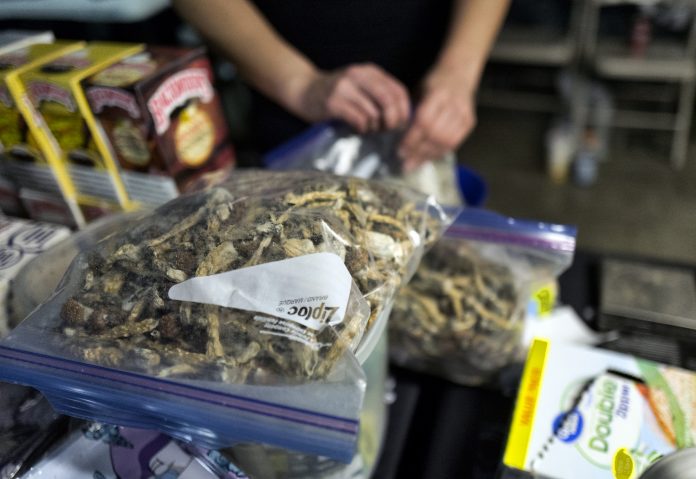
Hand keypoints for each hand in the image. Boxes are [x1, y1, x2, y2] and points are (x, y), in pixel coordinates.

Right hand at [294, 63, 410, 133]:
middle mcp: (358, 75)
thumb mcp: (360, 87)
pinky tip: (359, 129)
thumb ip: (379, 95)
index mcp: (369, 71)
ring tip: (369, 129)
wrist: (304, 90)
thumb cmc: (336, 94)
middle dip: (393, 120)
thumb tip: (403, 118)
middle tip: (387, 130)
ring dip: (375, 127)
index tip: (402, 124)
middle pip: (388, 100)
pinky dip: (363, 128)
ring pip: (374, 112)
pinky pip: (358, 119)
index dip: (404, 110)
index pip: (398, 90)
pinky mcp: (333, 102)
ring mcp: (344, 87)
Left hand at [399, 68, 476, 171]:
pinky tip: (428, 158)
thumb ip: (411, 112)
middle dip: (418, 151)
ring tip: (414, 164)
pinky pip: (454, 143)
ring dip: (428, 156)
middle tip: (405, 162)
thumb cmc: (434, 82)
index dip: (411, 139)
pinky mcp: (470, 123)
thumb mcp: (419, 91)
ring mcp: (464, 114)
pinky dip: (439, 153)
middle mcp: (454, 104)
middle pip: (435, 134)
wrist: (460, 72)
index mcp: (438, 94)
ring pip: (445, 142)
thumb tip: (397, 136)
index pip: (424, 122)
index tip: (400, 150)